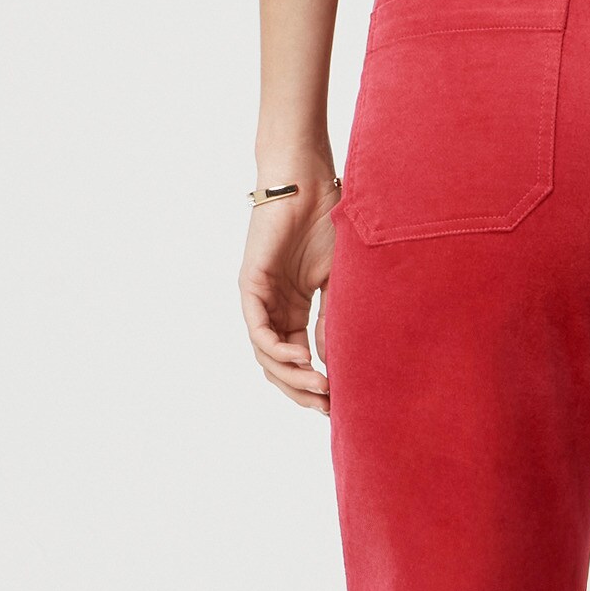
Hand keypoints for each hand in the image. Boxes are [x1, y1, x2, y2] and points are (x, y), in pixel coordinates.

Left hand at [240, 173, 340, 410]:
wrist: (309, 184)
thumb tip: (334, 365)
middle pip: (278, 366)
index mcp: (294, 309)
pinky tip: (301, 359)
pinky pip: (258, 330)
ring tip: (319, 386)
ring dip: (292, 377)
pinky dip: (276, 351)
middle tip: (327, 406)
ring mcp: (260, 298)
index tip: (339, 403)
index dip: (315, 385)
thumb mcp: (338, 284)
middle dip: (302, 390)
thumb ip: (332, 322)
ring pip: (266, 356)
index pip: (298, 359)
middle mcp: (274, 308)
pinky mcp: (251, 285)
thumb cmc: (327, 224)